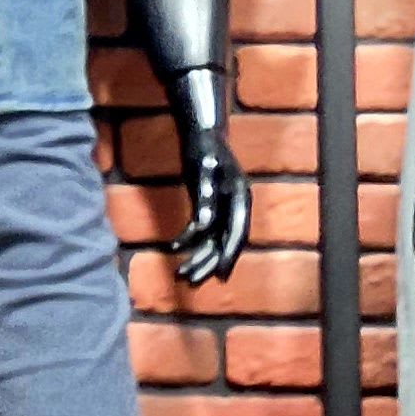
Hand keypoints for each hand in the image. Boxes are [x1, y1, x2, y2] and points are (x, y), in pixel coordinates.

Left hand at [172, 127, 249, 287]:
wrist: (201, 134)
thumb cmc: (203, 148)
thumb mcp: (202, 168)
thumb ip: (205, 197)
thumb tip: (204, 226)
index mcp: (241, 198)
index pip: (238, 233)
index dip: (230, 255)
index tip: (221, 276)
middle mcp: (235, 207)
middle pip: (225, 242)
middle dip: (208, 263)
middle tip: (191, 282)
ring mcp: (224, 208)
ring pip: (213, 240)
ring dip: (198, 257)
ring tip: (181, 275)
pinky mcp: (211, 207)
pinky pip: (203, 231)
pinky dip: (190, 241)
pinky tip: (173, 248)